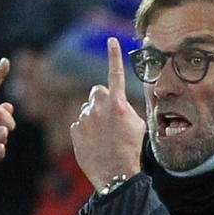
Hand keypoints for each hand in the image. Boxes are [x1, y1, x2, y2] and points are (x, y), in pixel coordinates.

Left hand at [70, 38, 145, 191]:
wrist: (115, 173)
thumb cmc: (131, 149)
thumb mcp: (138, 125)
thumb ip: (127, 108)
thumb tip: (119, 104)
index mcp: (118, 103)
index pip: (115, 73)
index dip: (114, 55)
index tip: (110, 40)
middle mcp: (99, 107)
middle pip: (97, 91)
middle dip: (102, 99)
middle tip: (109, 116)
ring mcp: (85, 118)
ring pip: (87, 109)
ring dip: (94, 117)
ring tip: (104, 137)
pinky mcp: (75, 130)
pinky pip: (80, 124)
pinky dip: (85, 131)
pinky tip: (95, 144)